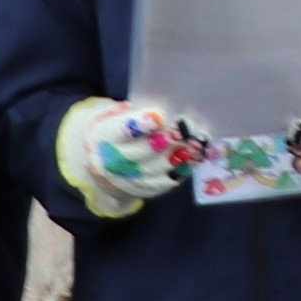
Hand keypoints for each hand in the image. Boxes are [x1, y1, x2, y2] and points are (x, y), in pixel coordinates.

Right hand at [56, 99, 188, 217]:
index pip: (121, 131)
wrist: (104, 161)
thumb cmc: (120, 131)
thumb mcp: (120, 118)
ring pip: (155, 169)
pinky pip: (163, 183)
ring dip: (178, 157)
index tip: (159, 117)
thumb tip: (169, 110)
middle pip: (141, 152)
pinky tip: (194, 160)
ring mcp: (127, 179)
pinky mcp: (142, 190)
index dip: (139, 124)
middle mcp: (113, 161)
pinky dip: (180, 172)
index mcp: (106, 136)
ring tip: (196, 144)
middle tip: (185, 130)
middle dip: (165, 141)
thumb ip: (140, 116)